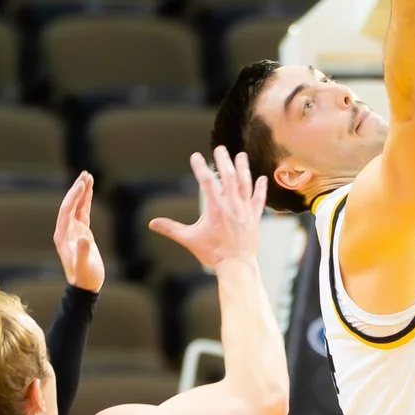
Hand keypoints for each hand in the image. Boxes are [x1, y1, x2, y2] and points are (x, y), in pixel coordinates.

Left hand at [53, 171, 106, 293]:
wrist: (86, 286)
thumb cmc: (85, 277)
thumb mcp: (84, 266)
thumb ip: (83, 252)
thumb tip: (85, 239)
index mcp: (62, 236)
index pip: (66, 211)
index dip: (74, 197)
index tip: (82, 185)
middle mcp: (65, 231)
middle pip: (69, 205)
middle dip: (77, 189)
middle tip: (85, 175)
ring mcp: (73, 231)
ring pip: (77, 206)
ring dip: (82, 192)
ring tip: (88, 176)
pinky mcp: (82, 233)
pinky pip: (83, 213)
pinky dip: (87, 201)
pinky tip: (90, 191)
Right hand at [149, 147, 266, 271]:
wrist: (237, 266)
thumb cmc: (213, 253)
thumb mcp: (189, 239)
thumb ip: (171, 228)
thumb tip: (152, 223)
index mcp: (215, 208)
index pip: (206, 181)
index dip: (200, 167)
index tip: (195, 156)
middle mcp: (232, 205)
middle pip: (228, 176)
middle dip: (223, 160)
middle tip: (220, 148)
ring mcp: (245, 210)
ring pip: (245, 184)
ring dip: (243, 168)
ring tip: (241, 155)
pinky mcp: (255, 218)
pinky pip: (259, 199)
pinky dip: (261, 188)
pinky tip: (262, 178)